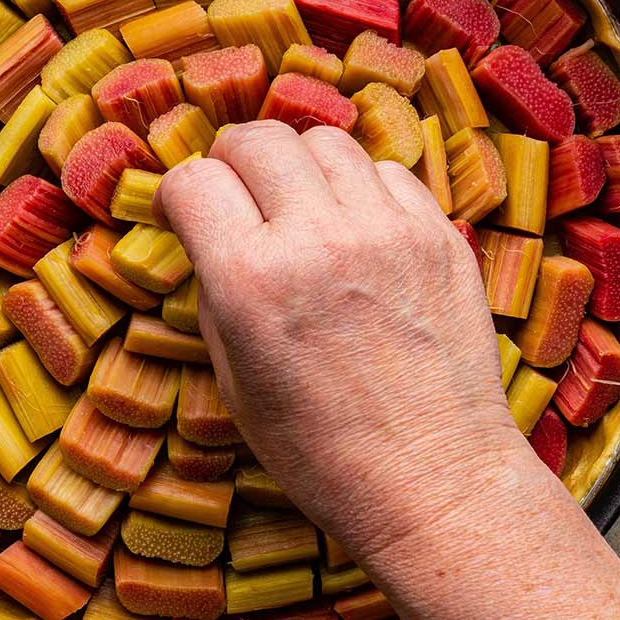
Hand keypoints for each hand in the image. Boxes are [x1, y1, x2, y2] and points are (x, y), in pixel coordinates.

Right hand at [154, 120, 532, 553]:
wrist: (430, 480)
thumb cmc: (322, 452)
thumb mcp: (235, 382)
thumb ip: (217, 293)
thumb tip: (214, 237)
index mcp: (251, 281)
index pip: (194, 180)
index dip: (181, 195)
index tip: (188, 214)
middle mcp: (317, 240)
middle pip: (258, 139)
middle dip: (235, 163)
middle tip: (240, 197)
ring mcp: (386, 231)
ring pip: (325, 141)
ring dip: (300, 165)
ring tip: (301, 207)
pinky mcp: (439, 236)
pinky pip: (388, 171)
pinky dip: (362, 187)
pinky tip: (357, 228)